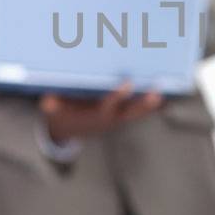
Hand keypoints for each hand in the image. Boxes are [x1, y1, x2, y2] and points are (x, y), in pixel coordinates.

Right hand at [38, 82, 162, 143]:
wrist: (68, 131)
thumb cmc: (62, 115)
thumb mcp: (55, 112)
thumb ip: (53, 107)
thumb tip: (48, 102)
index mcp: (95, 116)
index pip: (109, 106)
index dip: (118, 96)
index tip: (127, 83)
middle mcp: (110, 120)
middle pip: (130, 112)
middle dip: (144, 104)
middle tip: (157, 93)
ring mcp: (118, 120)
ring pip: (138, 113)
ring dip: (152, 105)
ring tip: (166, 93)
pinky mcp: (122, 117)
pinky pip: (139, 112)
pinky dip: (151, 106)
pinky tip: (166, 96)